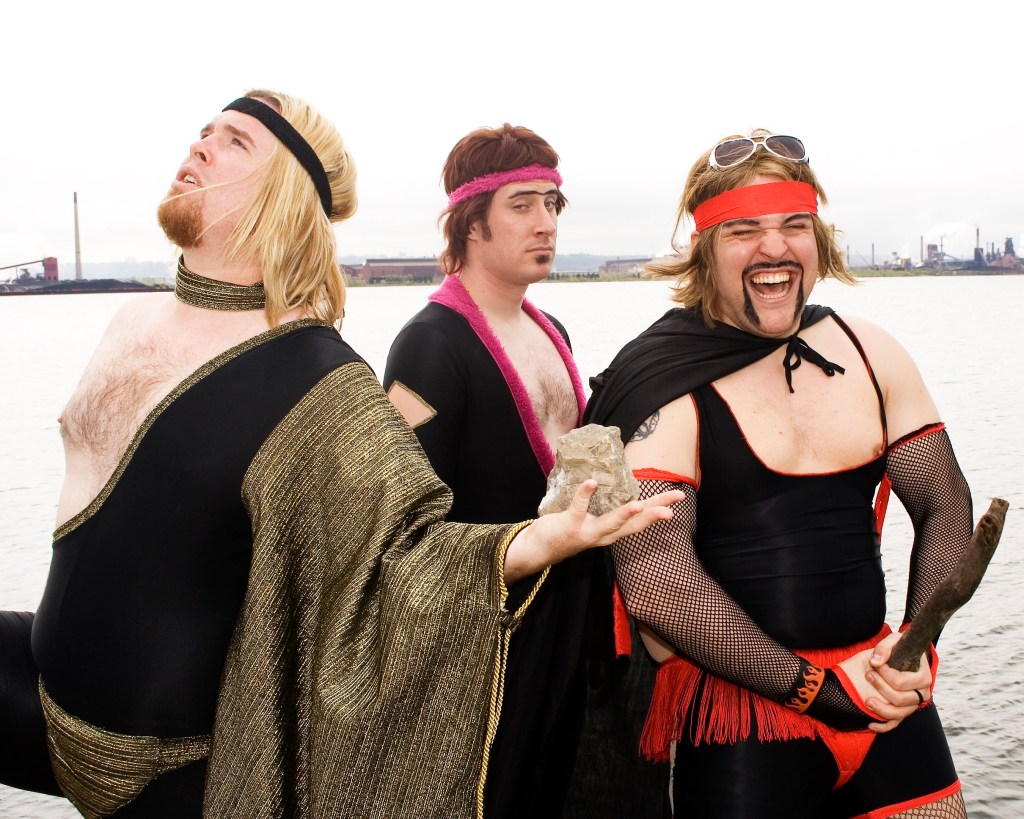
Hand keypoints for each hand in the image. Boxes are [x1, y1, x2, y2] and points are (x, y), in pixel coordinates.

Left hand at [504, 480, 684, 582]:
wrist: (541, 549)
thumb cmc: (571, 529)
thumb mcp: (595, 522)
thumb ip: (608, 507)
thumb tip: (620, 482)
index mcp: (613, 531)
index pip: (641, 519)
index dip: (660, 507)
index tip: (678, 496)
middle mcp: (604, 535)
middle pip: (633, 525)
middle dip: (653, 515)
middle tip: (672, 508)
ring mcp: (588, 531)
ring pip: (610, 524)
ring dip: (624, 515)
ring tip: (637, 505)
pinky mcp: (570, 524)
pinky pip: (579, 508)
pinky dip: (585, 495)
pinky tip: (591, 482)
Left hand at [836, 632, 932, 733]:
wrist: (901, 657)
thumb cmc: (898, 649)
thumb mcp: (893, 641)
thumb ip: (885, 647)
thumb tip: (877, 662)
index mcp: (923, 676)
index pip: (902, 682)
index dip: (885, 673)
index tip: (875, 663)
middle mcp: (922, 693)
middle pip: (900, 699)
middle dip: (880, 687)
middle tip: (868, 675)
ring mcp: (913, 704)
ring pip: (898, 714)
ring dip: (881, 709)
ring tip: (867, 700)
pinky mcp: (903, 712)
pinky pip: (895, 724)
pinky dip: (883, 726)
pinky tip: (870, 723)